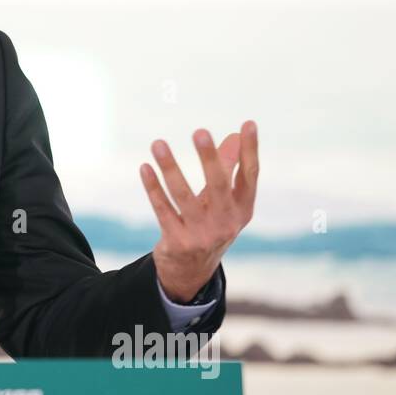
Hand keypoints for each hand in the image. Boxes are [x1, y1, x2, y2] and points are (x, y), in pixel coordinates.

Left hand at [139, 120, 258, 301]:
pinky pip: (162, 209)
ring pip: (183, 195)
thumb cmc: (210, 224)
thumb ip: (228, 169)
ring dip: (170, 168)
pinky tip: (145, 167)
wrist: (191, 271)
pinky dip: (153, 188)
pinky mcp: (177, 241)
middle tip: (199, 131)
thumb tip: (235, 134)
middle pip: (218, 185)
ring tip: (157, 143)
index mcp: (243, 209)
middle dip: (208, 158)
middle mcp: (226, 222)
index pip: (250, 176)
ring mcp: (201, 234)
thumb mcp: (224, 202)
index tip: (249, 123)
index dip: (250, 150)